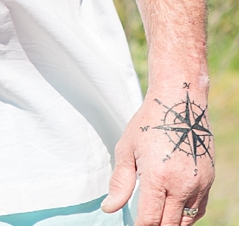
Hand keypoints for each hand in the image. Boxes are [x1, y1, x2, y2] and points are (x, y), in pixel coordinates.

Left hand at [105, 79, 213, 225]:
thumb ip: (120, 183)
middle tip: (141, 223)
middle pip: (168, 223)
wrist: (181, 104)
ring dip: (170, 223)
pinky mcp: (208, 181)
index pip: (150, 218)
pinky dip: (186, 216)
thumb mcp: (126, 149)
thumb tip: (109, 208)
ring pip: (186, 221)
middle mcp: (182, 185)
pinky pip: (198, 210)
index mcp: (158, 177)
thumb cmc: (149, 123)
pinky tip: (173, 213)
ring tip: (155, 218)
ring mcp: (199, 185)